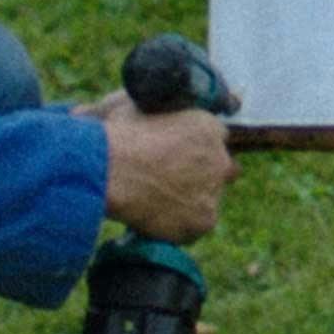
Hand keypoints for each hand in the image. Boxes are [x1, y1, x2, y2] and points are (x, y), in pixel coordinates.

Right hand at [100, 102, 235, 243]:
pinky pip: (196, 226)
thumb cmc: (118, 136)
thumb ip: (160, 116)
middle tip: (173, 182)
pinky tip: (156, 219)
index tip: (179, 156)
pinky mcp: (205, 219)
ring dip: (191, 201)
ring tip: (156, 203)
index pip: (216, 138)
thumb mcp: (140, 108)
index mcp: (208, 126)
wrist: (110, 170)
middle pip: (223, 169)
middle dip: (204, 174)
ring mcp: (214, 190)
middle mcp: (220, 158)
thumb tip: (145, 122)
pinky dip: (179, 226)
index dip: (197, 148)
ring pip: (209, 198)